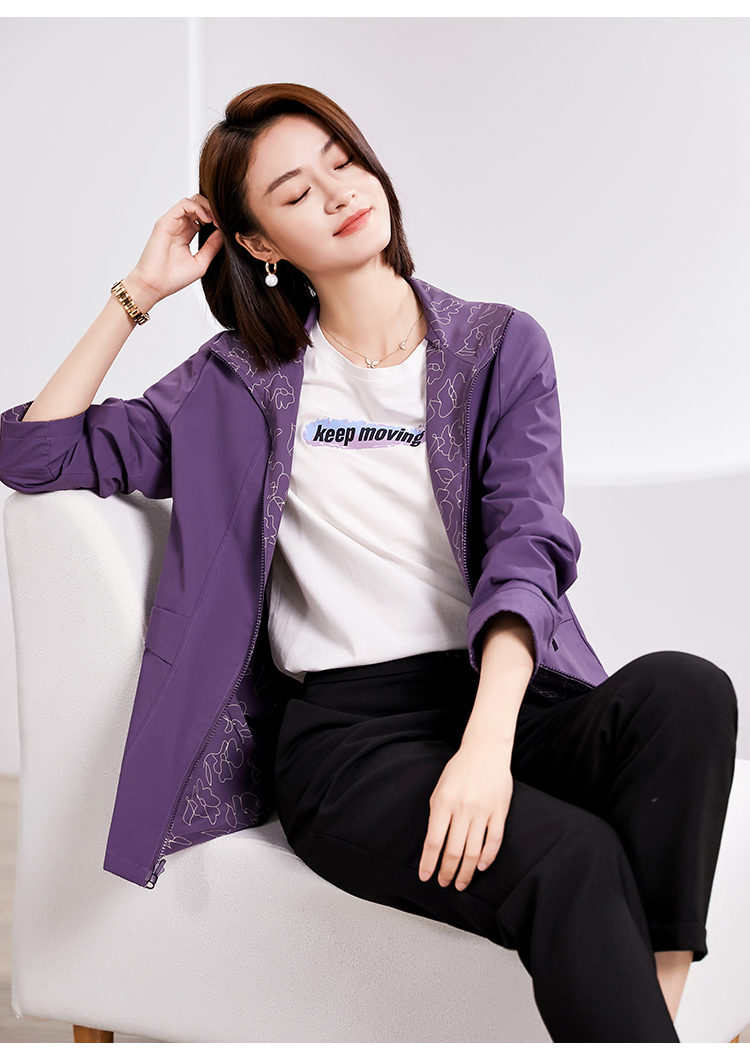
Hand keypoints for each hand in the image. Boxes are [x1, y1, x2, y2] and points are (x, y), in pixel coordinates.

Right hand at [123, 194, 223, 310]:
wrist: (155, 285)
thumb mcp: (201, 262)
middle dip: (212, 209)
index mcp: (186, 235)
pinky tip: (207, 218)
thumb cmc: (173, 278)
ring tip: (216, 219)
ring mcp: (172, 222)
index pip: (202, 216)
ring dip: (207, 206)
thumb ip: (212, 246)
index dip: (215, 218)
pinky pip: (183, 205)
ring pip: (192, 201)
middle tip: (222, 220)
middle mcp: (179, 226)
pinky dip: (197, 207)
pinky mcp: (165, 221)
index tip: (225, 227)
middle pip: (198, 205)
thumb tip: (224, 233)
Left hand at [418, 743, 513, 890]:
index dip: (429, 863)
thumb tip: (433, 845)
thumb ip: (436, 814)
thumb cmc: (460, 769)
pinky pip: (494, 840)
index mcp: (443, 802)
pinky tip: (480, 866)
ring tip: (461, 883)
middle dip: (447, 872)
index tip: (425, 877)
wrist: (486, 750)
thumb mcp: (440, 788)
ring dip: (466, 871)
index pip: (433, 841)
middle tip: (445, 883)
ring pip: (473, 850)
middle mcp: (463, 808)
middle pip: (453, 850)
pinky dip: (487, 857)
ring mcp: (483, 810)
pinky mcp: (500, 811)